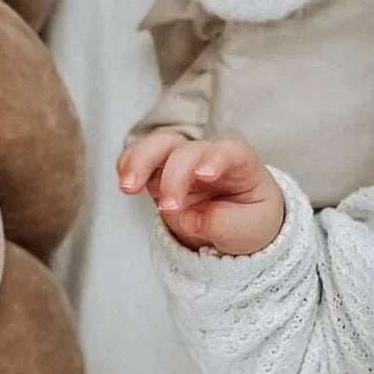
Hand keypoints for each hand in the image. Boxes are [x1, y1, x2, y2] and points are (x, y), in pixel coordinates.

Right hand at [117, 130, 283, 255]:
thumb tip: (188, 218)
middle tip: (168, 208)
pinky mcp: (160, 172)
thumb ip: (224, 224)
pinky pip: (140, 158)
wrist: (237, 222)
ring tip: (128, 187)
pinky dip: (128, 163)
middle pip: (189, 150)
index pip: (231, 152)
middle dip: (174, 175)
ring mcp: (182, 162)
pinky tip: (123, 179)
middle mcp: (209, 156)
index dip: (217, 158)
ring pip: (160, 145)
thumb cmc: (249, 217)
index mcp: (242, 164)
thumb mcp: (250, 228)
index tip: (204, 175)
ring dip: (141, 161)